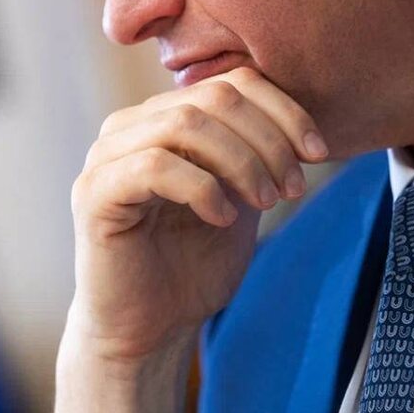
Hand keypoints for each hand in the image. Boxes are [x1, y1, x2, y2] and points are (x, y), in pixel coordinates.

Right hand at [57, 66, 326, 412]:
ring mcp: (106, 156)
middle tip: (292, 187)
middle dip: (267, 139)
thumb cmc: (192, 264)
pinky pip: (153, 166)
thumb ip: (257, 154)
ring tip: (265, 202)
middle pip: (211, 98)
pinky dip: (201, 187)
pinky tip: (222, 217)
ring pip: (184, 124)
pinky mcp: (94, 193)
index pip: (229, 84)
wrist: (150, 328)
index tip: (318, 153)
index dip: (282, 111)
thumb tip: (305, 122)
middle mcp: (129, 126)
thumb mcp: (241, 197)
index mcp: (162, 118)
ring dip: (240, 161)